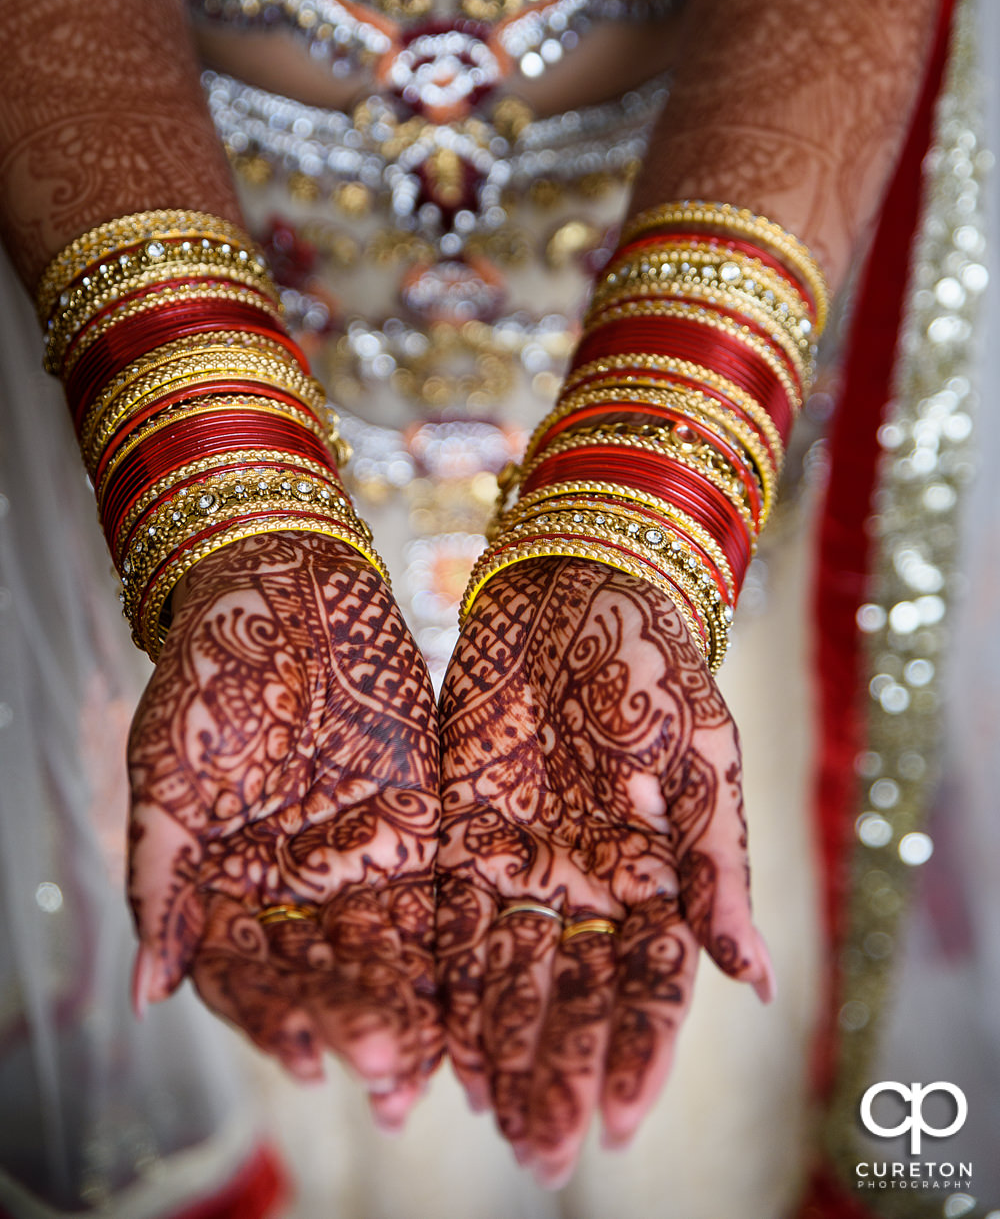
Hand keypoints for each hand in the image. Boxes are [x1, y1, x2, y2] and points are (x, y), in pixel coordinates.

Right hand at [127, 532, 440, 1127]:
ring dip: (407, 1000)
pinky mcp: (420, 819)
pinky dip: (453, 937)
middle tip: (386, 1067)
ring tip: (433, 1053)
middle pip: (324, 972)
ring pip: (385, 947)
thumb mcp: (167, 771)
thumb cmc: (209, 673)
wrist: (281, 587)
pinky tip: (472, 982)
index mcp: (228, 883)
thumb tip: (148, 991)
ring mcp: (358, 855)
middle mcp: (295, 885)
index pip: (250, 974)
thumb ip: (162, 878)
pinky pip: (439, 888)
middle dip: (355, 1020)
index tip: (302, 1059)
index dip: (273, 1018)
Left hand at [436, 557, 772, 1183]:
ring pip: (511, 977)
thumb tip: (754, 979)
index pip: (650, 985)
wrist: (571, 587)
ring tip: (493, 1121)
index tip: (621, 1117)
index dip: (638, 1052)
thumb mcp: (700, 755)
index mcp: (655, 873)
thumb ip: (719, 865)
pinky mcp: (461, 833)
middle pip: (575, 999)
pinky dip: (447, 984)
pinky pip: (451, 924)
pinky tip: (437, 1043)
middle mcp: (588, 883)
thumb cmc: (652, 664)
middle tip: (544, 1156)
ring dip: (503, 1051)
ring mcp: (524, 862)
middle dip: (561, 1075)